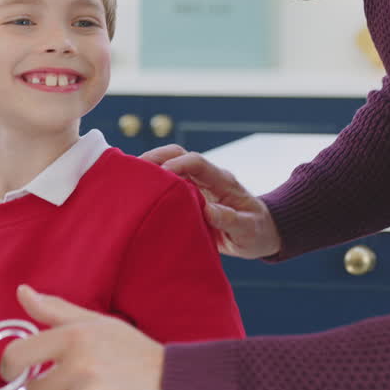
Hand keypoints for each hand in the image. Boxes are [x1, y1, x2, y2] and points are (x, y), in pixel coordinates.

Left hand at [0, 285, 166, 389]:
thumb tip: (23, 293)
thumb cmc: (132, 351)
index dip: (10, 365)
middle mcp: (80, 365)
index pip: (18, 355)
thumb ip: (55, 310)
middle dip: (51, 387)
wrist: (172, 381)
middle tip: (77, 378)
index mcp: (75, 336)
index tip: (14, 370)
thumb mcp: (96, 323)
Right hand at [140, 144, 282, 258]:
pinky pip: (169, 183)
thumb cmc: (257, 232)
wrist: (261, 234)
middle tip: (133, 171)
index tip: (160, 175)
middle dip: (156, 158)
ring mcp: (198, 185)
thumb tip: (208, 210)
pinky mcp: (190, 196)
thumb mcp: (249, 230)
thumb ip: (231, 220)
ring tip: (128, 180)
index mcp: (222, 182)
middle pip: (179, 155)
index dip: (177, 164)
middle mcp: (208, 179)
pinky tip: (137, 193)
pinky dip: (153, 184)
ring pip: (171, 165)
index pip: (197, 163)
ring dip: (150, 169)